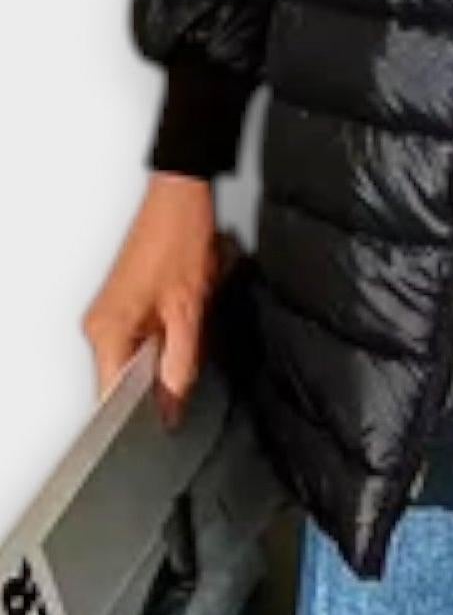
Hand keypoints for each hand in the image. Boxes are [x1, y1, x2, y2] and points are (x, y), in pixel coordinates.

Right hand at [81, 174, 228, 429]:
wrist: (182, 196)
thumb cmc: (181, 238)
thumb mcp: (189, 311)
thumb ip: (181, 364)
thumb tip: (173, 407)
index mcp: (108, 331)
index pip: (113, 396)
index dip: (142, 411)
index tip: (168, 417)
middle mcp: (100, 325)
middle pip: (125, 379)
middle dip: (159, 380)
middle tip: (190, 357)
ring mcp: (110, 313)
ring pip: (136, 359)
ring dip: (165, 356)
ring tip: (188, 326)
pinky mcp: (124, 304)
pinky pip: (141, 338)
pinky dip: (164, 337)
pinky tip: (184, 318)